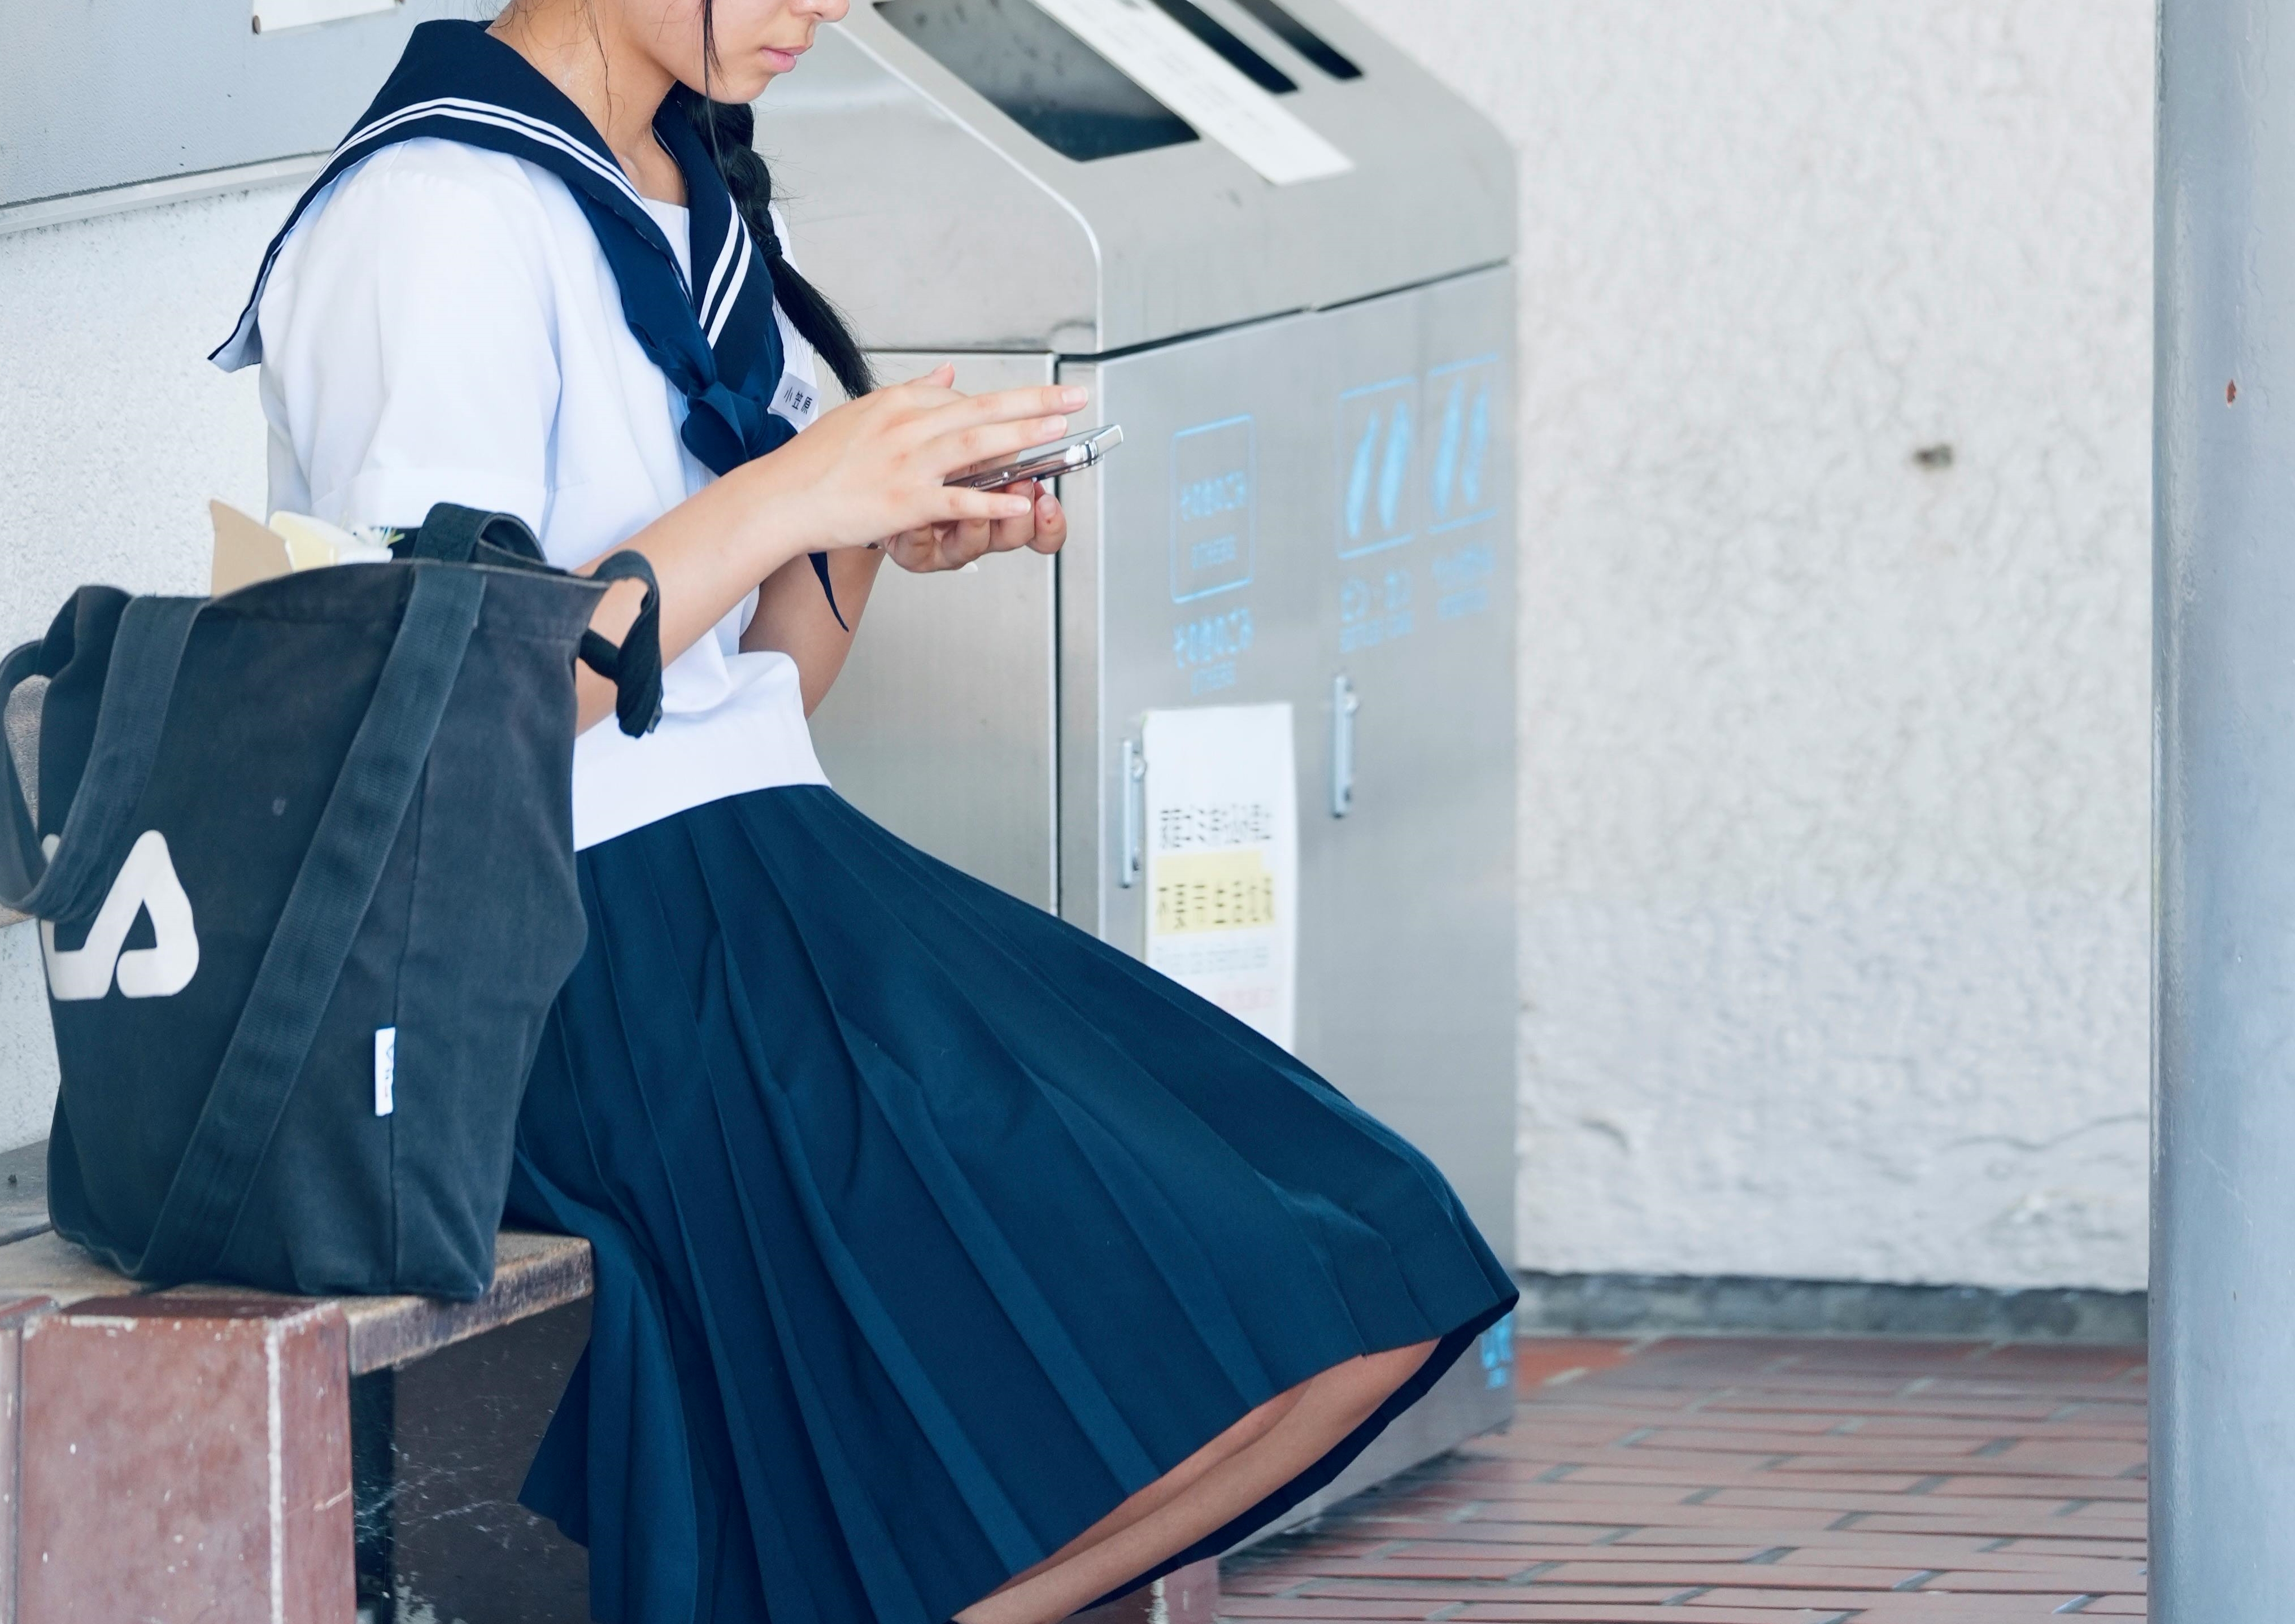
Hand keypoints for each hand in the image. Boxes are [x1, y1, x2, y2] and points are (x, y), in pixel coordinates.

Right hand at [742, 364, 1084, 555]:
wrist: (780, 497)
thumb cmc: (815, 463)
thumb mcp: (862, 412)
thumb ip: (911, 393)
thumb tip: (947, 373)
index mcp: (898, 404)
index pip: (960, 398)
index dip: (998, 407)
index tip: (1033, 407)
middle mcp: (907, 428)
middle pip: (981, 409)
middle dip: (1033, 402)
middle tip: (1071, 398)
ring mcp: (907, 465)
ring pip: (976, 445)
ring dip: (1022, 436)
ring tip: (1057, 430)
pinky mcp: (904, 502)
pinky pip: (957, 500)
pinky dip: (991, 500)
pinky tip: (1019, 498)